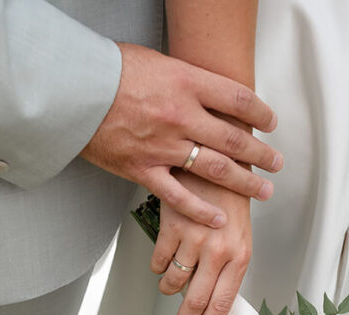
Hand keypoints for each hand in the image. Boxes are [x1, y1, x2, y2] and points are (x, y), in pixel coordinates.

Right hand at [80, 43, 280, 227]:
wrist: (71, 91)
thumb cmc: (107, 71)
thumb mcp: (155, 61)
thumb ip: (183, 79)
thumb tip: (203, 90)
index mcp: (186, 83)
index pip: (238, 98)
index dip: (260, 112)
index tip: (269, 121)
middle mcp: (180, 115)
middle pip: (234, 138)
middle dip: (261, 153)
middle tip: (277, 162)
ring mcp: (163, 146)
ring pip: (215, 169)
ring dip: (244, 182)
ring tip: (264, 190)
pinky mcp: (143, 169)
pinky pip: (178, 197)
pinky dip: (201, 211)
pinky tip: (219, 219)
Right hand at [150, 172, 251, 314]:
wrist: (217, 161)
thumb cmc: (230, 196)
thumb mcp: (240, 236)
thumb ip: (228, 268)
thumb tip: (213, 300)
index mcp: (240, 255)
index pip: (223, 303)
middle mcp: (218, 250)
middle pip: (195, 300)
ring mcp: (194, 239)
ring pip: (173, 282)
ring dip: (169, 288)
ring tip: (172, 283)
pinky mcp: (172, 226)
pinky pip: (158, 261)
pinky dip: (158, 267)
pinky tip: (163, 261)